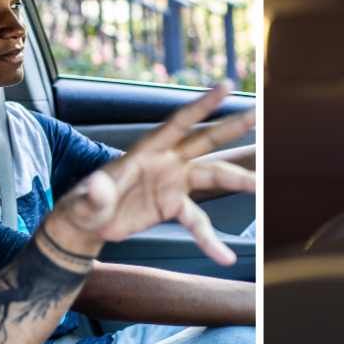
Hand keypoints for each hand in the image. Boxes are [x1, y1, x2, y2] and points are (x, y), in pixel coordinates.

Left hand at [47, 82, 256, 263]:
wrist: (88, 223)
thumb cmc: (84, 205)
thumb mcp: (85, 201)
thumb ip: (95, 194)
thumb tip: (98, 186)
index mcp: (147, 150)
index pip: (179, 123)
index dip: (203, 105)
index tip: (226, 87)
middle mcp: (167, 162)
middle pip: (205, 141)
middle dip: (232, 127)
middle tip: (257, 114)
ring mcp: (174, 183)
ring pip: (213, 176)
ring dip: (237, 180)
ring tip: (259, 185)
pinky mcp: (174, 206)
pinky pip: (199, 222)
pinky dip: (211, 240)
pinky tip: (224, 257)